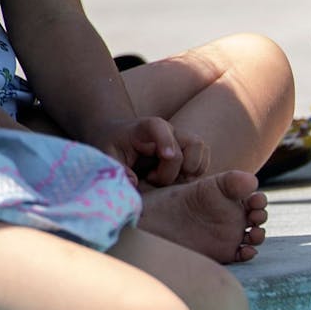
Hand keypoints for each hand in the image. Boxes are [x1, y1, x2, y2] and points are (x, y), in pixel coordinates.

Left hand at [87, 116, 209, 186]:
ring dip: (187, 173)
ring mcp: (183, 140)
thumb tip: (133, 182)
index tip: (166, 156)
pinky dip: (193, 175)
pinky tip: (175, 179)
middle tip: (151, 178)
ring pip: (200, 154)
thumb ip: (117, 168)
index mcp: (145, 128)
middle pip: (187, 146)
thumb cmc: (114, 146)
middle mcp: (170, 131)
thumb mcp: (107, 156)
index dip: (166, 140)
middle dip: (172, 171)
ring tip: (164, 179)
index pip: (159, 127)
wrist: (121, 138)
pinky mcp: (193, 152)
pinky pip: (203, 163)